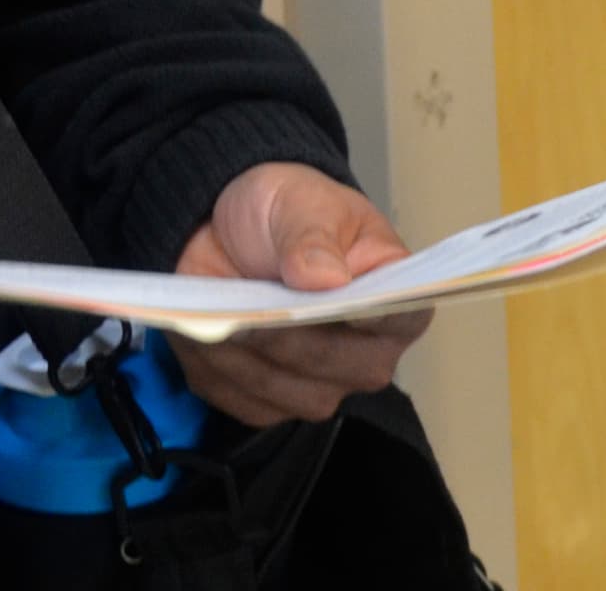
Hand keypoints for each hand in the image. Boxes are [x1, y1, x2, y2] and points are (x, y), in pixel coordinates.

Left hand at [165, 163, 429, 425]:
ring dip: (245, 353)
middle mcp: (367, 354)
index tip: (331, 301)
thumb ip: (313, 237)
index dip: (371, 316)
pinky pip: (242, 401)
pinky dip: (217, 369)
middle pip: (338, 365)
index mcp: (394, 297)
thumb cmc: (285, 213)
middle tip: (250, 306)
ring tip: (218, 313)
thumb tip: (326, 278)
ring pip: (285, 389)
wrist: (229, 231)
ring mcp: (321, 386)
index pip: (401, 317)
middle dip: (289, 336)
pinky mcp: (270, 403)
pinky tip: (204, 333)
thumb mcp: (301, 202)